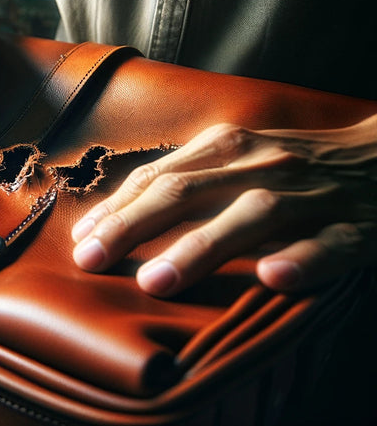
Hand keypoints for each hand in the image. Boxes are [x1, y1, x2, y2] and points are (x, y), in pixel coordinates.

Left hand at [70, 115, 376, 296]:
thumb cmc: (292, 164)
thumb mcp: (235, 157)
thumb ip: (181, 180)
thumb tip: (107, 217)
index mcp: (228, 146)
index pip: (159, 177)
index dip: (116, 208)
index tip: (79, 240)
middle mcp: (262, 165)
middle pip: (188, 191)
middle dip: (134, 225)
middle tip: (91, 260)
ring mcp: (310, 195)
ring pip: (252, 217)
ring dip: (200, 247)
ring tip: (155, 281)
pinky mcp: (357, 228)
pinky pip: (331, 244)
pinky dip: (303, 259)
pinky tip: (272, 277)